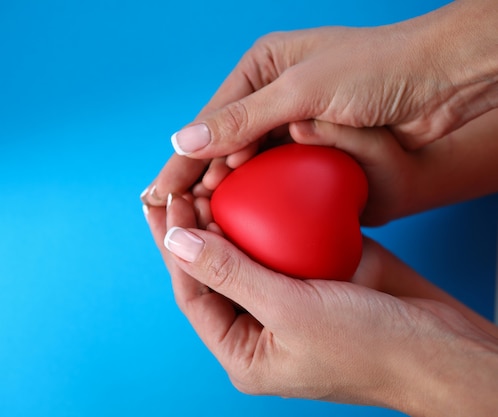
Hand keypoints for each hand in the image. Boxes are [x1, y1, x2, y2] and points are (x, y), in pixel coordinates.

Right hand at [142, 0, 497, 204]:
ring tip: (205, 219)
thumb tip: (186, 141)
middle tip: (178, 216)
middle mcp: (273, 94)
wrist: (444, 84)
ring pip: (249, 163)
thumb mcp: (302, 89)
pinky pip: (276, 174)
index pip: (211, 119)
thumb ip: (242, 119)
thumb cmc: (378, 70)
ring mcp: (294, 123)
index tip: (157, 194)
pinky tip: (243, 213)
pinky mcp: (315, 147)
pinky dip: (260, 193)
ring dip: (228, 189)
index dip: (183, 158)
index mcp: (263, 66)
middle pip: (224, 143)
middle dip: (201, 179)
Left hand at [146, 195, 497, 415]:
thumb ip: (231, 274)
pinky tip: (256, 182)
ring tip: (211, 177)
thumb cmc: (370, 347)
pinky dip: (270, 212)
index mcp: (244, 350)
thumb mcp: (290, 313)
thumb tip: (178, 240)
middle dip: (196, 228)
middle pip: (215, 269)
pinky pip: (283, 239)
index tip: (166, 205)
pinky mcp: (316, 273)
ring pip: (246, 250)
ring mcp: (288, 296)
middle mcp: (261, 324)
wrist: (444, 347)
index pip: (193, 293)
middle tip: (182, 185)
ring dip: (231, 215)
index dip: (175, 249)